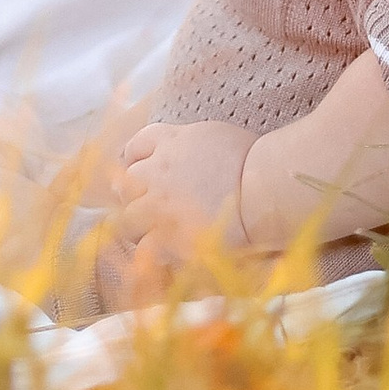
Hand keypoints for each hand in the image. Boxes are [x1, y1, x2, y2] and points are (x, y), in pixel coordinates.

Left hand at [114, 117, 254, 254]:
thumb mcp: (212, 135)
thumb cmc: (250, 160)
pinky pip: (145, 250)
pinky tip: (168, 254)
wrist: (263, 190)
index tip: (144, 173)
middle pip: (125, 184)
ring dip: (139, 227)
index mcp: (170, 142)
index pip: (136, 146)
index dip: (136, 161)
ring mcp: (158, 207)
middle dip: (134, 196)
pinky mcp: (166, 239)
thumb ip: (185, 143)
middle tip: (150, 208)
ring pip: (127, 220)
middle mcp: (157, 172)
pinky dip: (153, 253)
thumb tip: (175, 156)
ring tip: (157, 235)